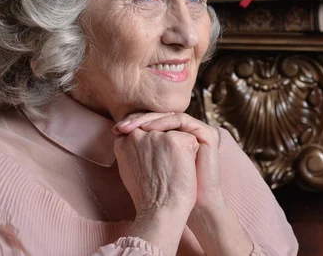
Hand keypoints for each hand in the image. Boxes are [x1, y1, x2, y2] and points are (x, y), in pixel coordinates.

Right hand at [114, 127, 198, 214]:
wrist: (161, 210)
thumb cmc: (147, 194)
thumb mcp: (128, 167)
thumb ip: (132, 148)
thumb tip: (139, 136)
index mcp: (124, 140)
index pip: (141, 128)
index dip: (151, 141)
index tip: (154, 159)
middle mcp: (139, 134)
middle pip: (159, 129)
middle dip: (165, 144)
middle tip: (164, 168)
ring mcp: (158, 135)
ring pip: (175, 133)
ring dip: (178, 148)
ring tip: (173, 169)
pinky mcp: (177, 139)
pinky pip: (190, 140)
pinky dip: (191, 154)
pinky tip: (184, 169)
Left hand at [116, 113, 253, 255]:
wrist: (180, 205)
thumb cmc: (163, 189)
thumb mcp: (146, 163)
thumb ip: (138, 147)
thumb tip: (116, 131)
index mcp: (174, 136)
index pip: (154, 120)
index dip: (135, 122)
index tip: (117, 129)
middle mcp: (186, 132)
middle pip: (161, 116)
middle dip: (139, 119)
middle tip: (121, 126)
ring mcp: (197, 132)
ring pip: (170, 115)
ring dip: (150, 120)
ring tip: (132, 127)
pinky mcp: (206, 134)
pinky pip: (183, 120)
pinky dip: (165, 122)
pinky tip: (150, 130)